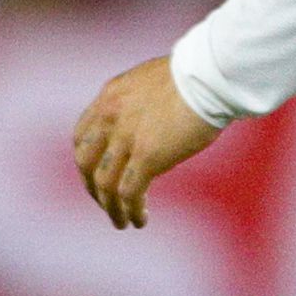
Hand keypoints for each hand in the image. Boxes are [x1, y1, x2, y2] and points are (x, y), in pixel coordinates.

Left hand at [72, 55, 222, 229]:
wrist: (213, 73)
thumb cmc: (199, 73)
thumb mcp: (154, 81)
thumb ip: (140, 102)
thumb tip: (148, 123)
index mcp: (110, 96)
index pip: (82, 136)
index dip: (86, 160)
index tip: (98, 174)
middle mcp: (111, 116)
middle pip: (86, 163)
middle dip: (93, 187)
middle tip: (107, 202)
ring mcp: (127, 137)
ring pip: (104, 185)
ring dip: (111, 208)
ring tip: (122, 222)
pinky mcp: (147, 156)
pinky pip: (129, 193)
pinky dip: (131, 211)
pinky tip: (140, 220)